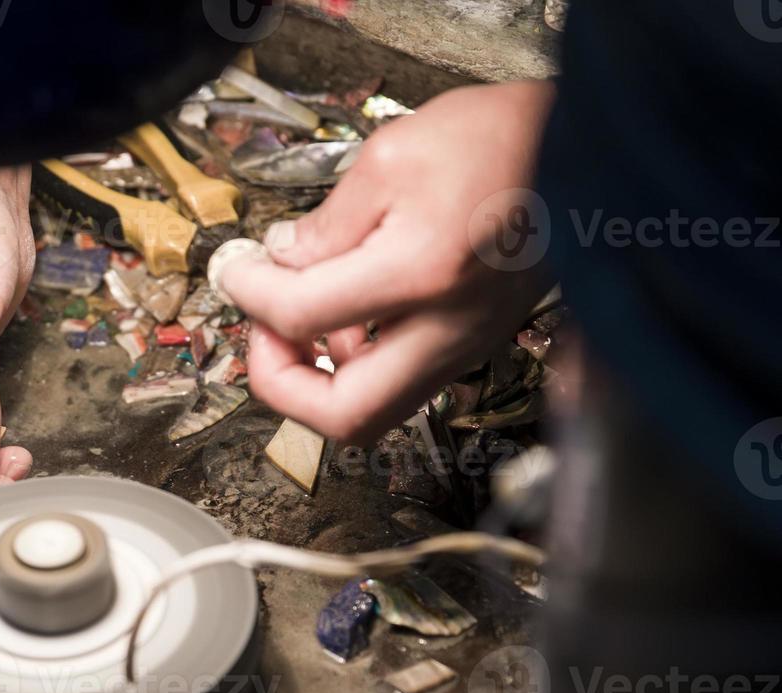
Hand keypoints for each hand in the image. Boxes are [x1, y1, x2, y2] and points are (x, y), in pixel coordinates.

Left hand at [221, 81, 556, 443]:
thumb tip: (281, 262)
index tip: (239, 274)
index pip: (301, 317)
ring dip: (320, 377)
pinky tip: (350, 309)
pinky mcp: (473, 343)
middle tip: (264, 333)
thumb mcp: (393, 156)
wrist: (590, 148)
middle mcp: (449, 329)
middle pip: (346, 418)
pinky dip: (359, 360)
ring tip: (301, 312)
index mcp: (421, 274)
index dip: (251, 299)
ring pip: (376, 410)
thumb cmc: (505, 139)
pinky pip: (403, 380)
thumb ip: (328, 222)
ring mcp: (466, 345)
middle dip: (283, 386)